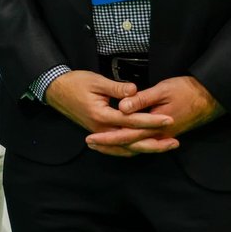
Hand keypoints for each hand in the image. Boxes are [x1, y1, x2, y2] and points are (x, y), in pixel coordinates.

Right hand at [43, 70, 173, 158]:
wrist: (55, 90)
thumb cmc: (75, 83)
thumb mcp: (96, 81)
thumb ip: (117, 88)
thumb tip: (135, 91)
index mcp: (101, 115)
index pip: (132, 121)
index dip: (152, 120)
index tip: (169, 119)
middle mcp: (101, 129)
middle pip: (132, 141)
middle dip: (154, 142)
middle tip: (175, 141)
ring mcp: (99, 134)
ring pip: (126, 148)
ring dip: (146, 148)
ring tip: (165, 147)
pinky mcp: (99, 134)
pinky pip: (117, 148)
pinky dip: (131, 150)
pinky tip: (143, 148)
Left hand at [87, 76, 223, 156]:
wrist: (210, 97)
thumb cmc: (186, 90)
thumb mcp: (162, 90)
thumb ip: (141, 100)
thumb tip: (122, 107)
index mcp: (155, 126)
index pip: (127, 135)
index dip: (108, 137)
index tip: (91, 137)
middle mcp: (158, 136)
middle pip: (130, 145)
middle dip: (109, 145)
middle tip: (90, 143)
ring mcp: (163, 136)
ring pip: (137, 146)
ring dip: (118, 146)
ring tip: (100, 145)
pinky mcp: (166, 134)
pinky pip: (145, 143)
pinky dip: (131, 144)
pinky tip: (122, 142)